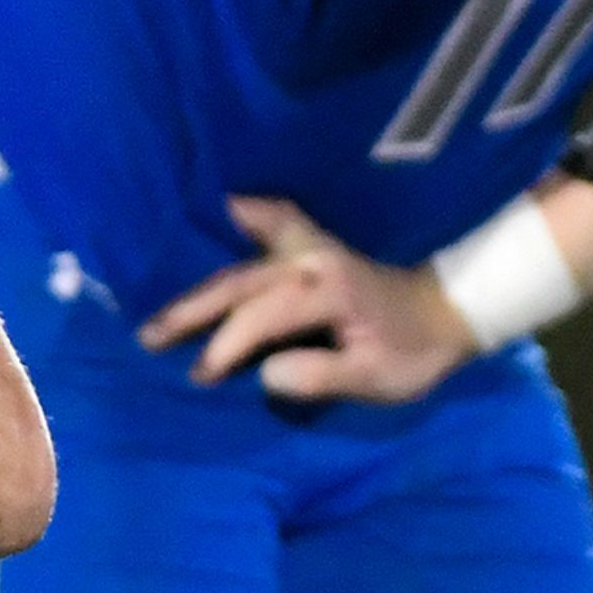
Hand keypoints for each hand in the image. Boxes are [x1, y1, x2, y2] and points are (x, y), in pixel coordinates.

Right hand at [136, 196, 479, 404]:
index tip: (199, 375)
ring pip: (242, 252)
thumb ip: (323, 376)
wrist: (445, 312)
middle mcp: (312, 259)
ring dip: (200, 272)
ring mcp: (310, 244)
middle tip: (147, 334)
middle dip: (191, 308)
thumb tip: (267, 375)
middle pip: (239, 281)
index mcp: (326, 291)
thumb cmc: (411, 352)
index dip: (226, 346)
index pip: (261, 317)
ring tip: (154, 286)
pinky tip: (211, 212)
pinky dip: (238, 214)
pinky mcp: (310, 241)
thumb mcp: (378, 380)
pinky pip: (267, 219)